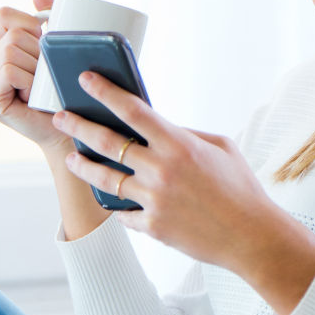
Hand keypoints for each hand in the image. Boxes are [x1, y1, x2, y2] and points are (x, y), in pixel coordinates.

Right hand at [0, 0, 71, 153]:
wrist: (68, 132)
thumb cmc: (64, 92)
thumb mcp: (56, 50)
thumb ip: (46, 21)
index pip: (3, 15)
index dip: (29, 25)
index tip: (43, 50)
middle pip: (12, 34)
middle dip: (38, 53)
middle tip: (46, 77)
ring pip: (11, 51)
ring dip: (36, 69)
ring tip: (41, 89)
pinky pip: (9, 70)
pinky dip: (28, 81)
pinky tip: (33, 96)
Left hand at [50, 71, 301, 273]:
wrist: (252, 236)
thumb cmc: (240, 187)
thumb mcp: (220, 147)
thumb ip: (186, 133)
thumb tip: (158, 126)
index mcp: (178, 144)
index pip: (132, 110)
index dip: (105, 92)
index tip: (85, 79)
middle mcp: (161, 170)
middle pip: (107, 142)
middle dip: (79, 126)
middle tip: (62, 117)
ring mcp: (154, 200)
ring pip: (105, 179)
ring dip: (84, 166)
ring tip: (72, 157)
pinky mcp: (152, 227)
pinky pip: (124, 213)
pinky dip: (119, 205)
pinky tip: (110, 198)